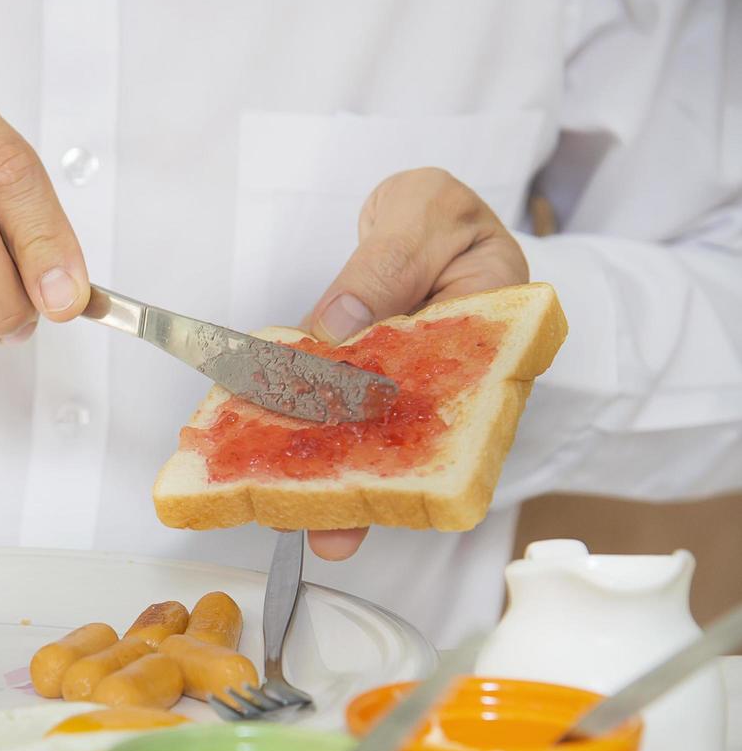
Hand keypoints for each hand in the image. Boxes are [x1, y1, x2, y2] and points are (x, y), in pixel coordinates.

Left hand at [300, 167, 527, 560]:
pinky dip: (297, 440)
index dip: (418, 448)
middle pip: (414, 447)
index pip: (462, 404)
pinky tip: (258, 463)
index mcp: (493, 334)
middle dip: (368, 495)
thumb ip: (386, 265)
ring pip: (369, 446)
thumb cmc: (437, 213)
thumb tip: (341, 324)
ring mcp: (404, 392)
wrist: (416, 213)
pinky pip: (332, 419)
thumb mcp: (423, 215)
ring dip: (328, 484)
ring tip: (284, 524)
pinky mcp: (363, 392)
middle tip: (330, 537)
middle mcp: (450, 378)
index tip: (377, 478)